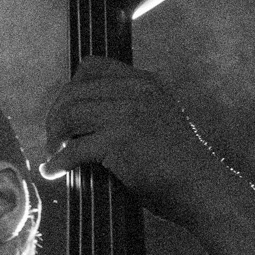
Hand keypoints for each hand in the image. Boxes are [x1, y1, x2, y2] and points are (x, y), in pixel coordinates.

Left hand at [40, 57, 228, 220]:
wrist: (202, 187)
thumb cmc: (177, 163)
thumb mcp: (157, 118)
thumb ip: (127, 107)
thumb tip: (78, 117)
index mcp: (145, 82)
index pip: (91, 67)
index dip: (70, 90)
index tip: (64, 113)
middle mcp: (136, 91)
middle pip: (73, 91)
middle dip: (55, 116)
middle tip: (52, 141)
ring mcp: (128, 114)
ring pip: (69, 115)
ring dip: (54, 137)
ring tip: (53, 154)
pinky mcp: (119, 141)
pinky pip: (73, 149)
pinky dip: (58, 162)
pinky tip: (54, 172)